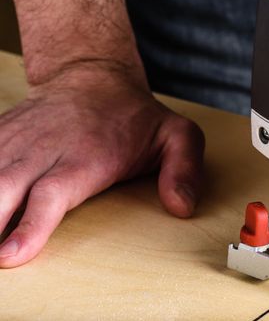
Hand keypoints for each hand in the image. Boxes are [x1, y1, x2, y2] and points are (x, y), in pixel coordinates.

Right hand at [0, 67, 204, 267]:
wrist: (94, 77)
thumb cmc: (135, 117)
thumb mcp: (178, 136)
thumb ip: (185, 169)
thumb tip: (181, 207)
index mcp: (86, 156)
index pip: (52, 194)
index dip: (30, 225)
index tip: (10, 257)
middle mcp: (44, 150)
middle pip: (2, 189)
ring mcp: (17, 142)